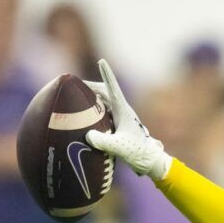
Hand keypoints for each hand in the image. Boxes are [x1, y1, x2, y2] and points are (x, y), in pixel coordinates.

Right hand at [84, 59, 171, 179]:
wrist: (149, 161)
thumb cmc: (137, 153)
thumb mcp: (119, 148)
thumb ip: (104, 141)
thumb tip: (88, 135)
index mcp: (123, 110)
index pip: (113, 88)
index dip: (107, 74)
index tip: (102, 61)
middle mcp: (122, 110)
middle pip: (105, 91)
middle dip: (90, 85)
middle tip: (73, 83)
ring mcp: (120, 117)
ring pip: (103, 100)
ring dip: (90, 96)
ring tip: (74, 97)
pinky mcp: (118, 124)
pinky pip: (102, 111)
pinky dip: (92, 109)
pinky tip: (82, 115)